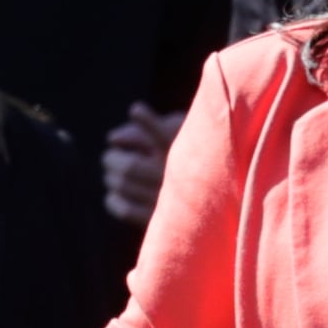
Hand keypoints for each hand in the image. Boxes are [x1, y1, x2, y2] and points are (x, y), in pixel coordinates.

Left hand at [97, 101, 179, 225]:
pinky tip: (114, 194)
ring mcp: (169, 199)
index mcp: (187, 153)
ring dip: (111, 178)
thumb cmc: (191, 156)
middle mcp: (178, 176)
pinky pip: (126, 210)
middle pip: (130, 167)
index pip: (163, 132)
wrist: (218, 200)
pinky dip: (113, 200)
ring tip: (112, 175)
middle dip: (112, 159)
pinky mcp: (161, 218)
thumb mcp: (180, 132)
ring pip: (124, 185)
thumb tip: (112, 138)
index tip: (135, 110)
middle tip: (109, 158)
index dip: (146, 119)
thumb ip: (147, 127)